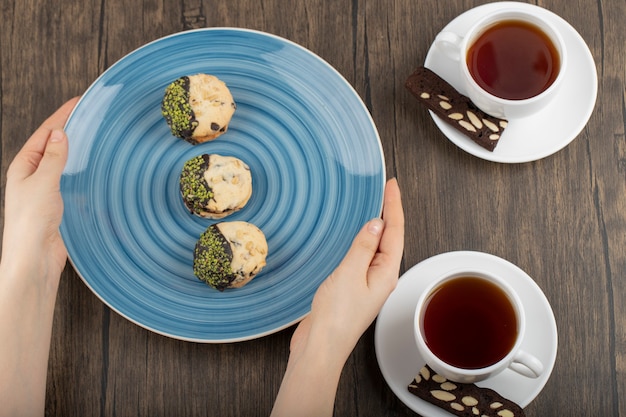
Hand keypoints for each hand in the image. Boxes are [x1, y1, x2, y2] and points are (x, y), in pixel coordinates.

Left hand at [0, 97, 77, 416]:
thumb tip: (59, 132)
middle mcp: (34, 175)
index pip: (46, 133)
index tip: (80, 101)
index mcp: (24, 166)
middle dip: (71, 129)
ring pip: (66, 162)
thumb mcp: (42, 183)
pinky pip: (74, 179)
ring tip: (97, 136)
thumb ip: (52, 158)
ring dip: (79, 150)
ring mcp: (47, 189)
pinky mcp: (61, 203)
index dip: (62, 116)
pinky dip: (84, 170)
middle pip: (55, 145)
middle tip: (93, 115)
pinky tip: (96, 167)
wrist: (36, 258)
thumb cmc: (31, 223)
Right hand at [289, 177, 403, 364]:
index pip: (394, 232)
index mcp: (385, 273)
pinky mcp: (352, 287)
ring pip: (376, 247)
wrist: (321, 346)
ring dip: (377, 226)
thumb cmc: (336, 317)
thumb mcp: (350, 274)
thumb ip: (363, 247)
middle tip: (387, 189)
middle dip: (390, 212)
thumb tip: (375, 224)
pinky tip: (356, 237)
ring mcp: (366, 283)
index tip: (392, 186)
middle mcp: (380, 277)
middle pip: (390, 238)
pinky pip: (361, 257)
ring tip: (376, 206)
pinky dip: (361, 241)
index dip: (393, 206)